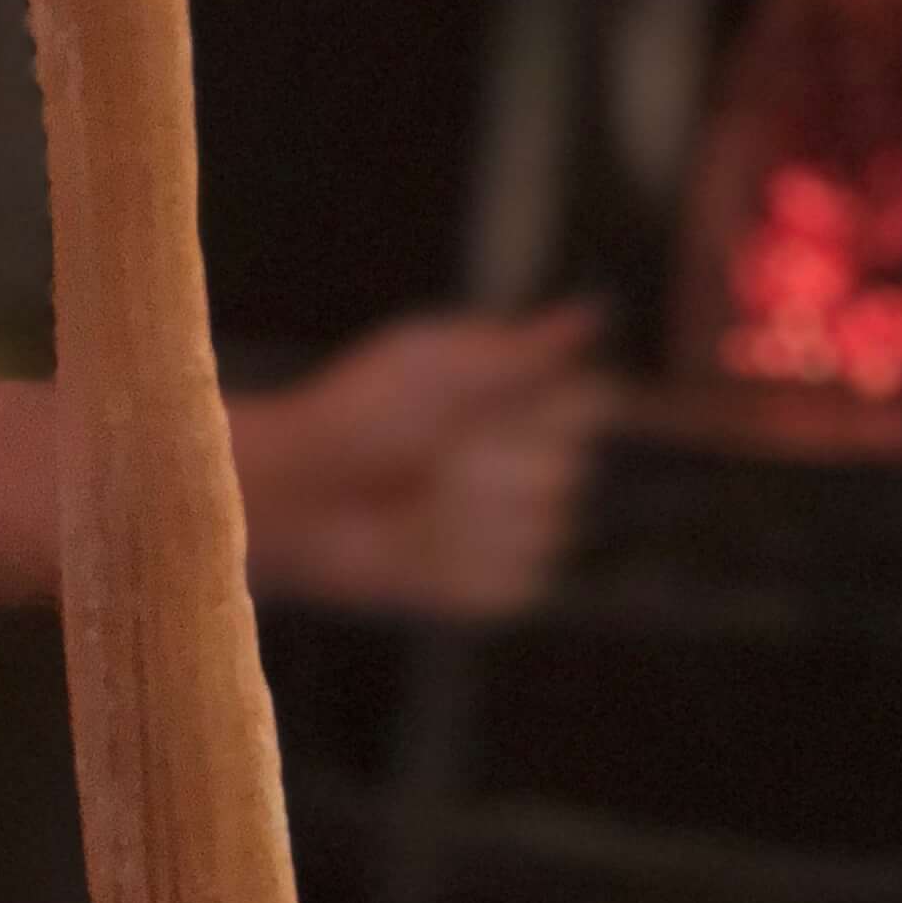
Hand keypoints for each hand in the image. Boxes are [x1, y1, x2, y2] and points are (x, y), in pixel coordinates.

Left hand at [231, 303, 608, 619]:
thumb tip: (591, 314)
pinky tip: (422, 539)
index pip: (596, 406)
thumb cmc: (360, 413)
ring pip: (547, 526)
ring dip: (477, 509)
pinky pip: (521, 576)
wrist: (305, 491)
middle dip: (501, 457)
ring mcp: (522, 532)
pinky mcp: (500, 588)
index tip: (505, 403)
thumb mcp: (436, 361)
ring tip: (422, 493)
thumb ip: (518, 348)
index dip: (559, 408)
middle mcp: (534, 469)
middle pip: (571, 470)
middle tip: (440, 450)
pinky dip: (467, 555)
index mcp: (526, 407)